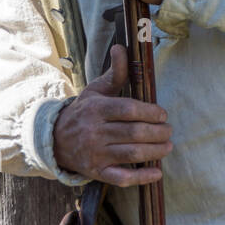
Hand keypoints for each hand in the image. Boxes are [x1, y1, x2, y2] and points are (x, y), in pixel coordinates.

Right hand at [53, 44, 172, 185]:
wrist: (56, 140)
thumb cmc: (83, 112)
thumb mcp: (96, 90)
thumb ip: (115, 73)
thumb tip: (121, 47)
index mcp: (96, 109)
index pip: (129, 110)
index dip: (150, 112)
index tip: (163, 114)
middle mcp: (94, 132)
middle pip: (134, 133)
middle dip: (157, 132)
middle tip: (169, 130)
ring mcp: (95, 154)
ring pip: (131, 154)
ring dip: (155, 152)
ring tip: (168, 146)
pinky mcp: (97, 172)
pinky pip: (121, 177)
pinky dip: (140, 177)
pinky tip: (156, 172)